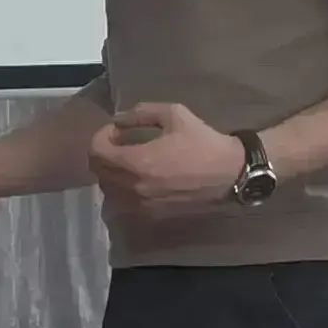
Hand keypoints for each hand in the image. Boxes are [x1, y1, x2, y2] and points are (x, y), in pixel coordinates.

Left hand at [88, 103, 244, 211]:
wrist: (231, 174)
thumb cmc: (203, 142)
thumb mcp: (174, 114)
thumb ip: (141, 113)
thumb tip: (118, 119)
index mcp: (137, 162)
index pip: (96, 153)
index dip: (100, 137)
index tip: (115, 130)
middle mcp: (135, 188)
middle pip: (98, 173)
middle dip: (103, 154)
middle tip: (119, 142)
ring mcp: (143, 205)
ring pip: (109, 191)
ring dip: (111, 173)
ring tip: (127, 160)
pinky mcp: (154, 215)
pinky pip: (124, 204)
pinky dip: (122, 190)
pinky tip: (138, 178)